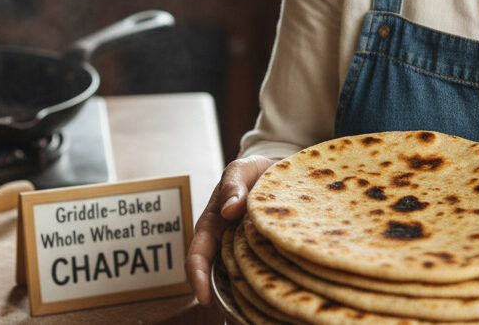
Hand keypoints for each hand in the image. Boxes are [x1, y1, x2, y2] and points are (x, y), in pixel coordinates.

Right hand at [186, 155, 274, 305]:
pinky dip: (264, 290)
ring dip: (244, 300)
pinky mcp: (265, 256)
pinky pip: (262, 276)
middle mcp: (226, 244)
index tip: (204, 297)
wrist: (280, 172)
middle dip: (224, 299)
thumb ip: (234, 184)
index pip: (198, 256)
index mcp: (214, 224)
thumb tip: (229, 209)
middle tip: (237, 318)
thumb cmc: (256, 171)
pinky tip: (279, 302)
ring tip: (258, 317)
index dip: (198, 277)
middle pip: (218, 277)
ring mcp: (245, 252)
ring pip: (239, 282)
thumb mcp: (243, 169)